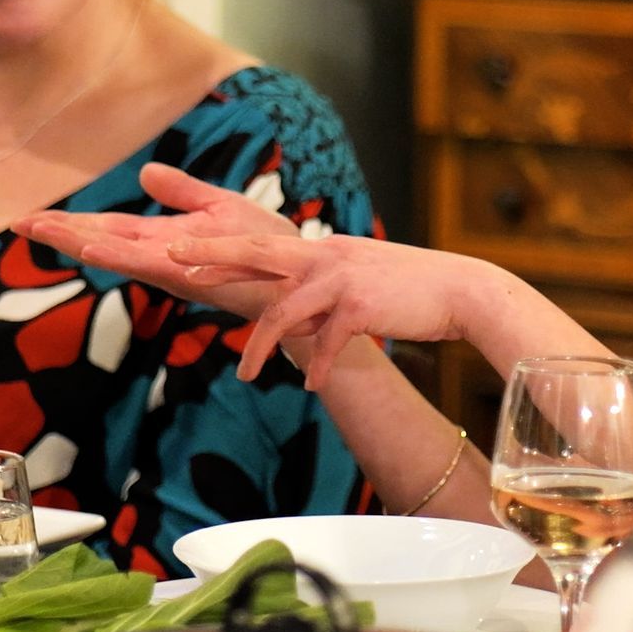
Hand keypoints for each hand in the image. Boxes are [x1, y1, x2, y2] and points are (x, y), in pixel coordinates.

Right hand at [13, 162, 297, 316]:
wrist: (300, 271)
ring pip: (113, 253)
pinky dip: (117, 256)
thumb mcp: (218, 206)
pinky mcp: (188, 274)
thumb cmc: (265, 242)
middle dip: (58, 233)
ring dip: (75, 243)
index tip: (29, 218)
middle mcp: (160, 256)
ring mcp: (171, 267)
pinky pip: (146, 264)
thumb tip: (145, 172)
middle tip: (16, 224)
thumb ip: (182, 191)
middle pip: (99, 241)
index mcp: (163, 239)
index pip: (107, 229)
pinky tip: (90, 248)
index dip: (69, 224)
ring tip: (39, 231)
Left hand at [163, 234, 497, 389]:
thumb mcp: (358, 282)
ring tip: (245, 376)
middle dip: (213, 254)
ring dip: (260, 346)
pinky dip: (317, 365)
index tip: (182, 251)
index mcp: (324, 250)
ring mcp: (342, 278)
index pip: (262, 247)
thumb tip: (291, 320)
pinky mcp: (361, 305)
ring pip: (284, 310)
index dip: (220, 249)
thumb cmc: (411, 290)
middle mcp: (327, 256)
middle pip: (257, 253)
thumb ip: (321, 294)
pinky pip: (326, 341)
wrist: (461, 289)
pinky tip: (311, 384)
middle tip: (172, 258)